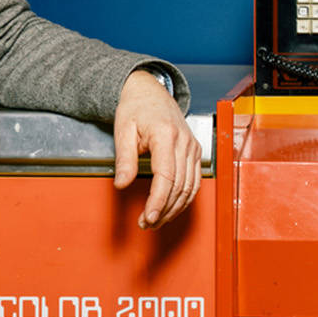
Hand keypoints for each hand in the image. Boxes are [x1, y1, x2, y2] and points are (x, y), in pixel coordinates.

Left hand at [114, 68, 200, 228]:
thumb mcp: (123, 130)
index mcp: (166, 135)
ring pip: (190, 187)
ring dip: (175, 208)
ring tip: (156, 221)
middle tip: (146, 224)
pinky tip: (171, 208)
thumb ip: (124, 159)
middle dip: (164, 210)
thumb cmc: (135, 108)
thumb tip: (122, 185)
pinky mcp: (195, 152)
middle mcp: (184, 142)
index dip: (158, 201)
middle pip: (180, 186)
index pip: (166, 177)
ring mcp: (192, 147)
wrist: (150, 92)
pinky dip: (184, 198)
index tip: (148, 217)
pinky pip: (194, 181)